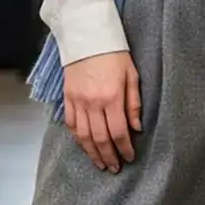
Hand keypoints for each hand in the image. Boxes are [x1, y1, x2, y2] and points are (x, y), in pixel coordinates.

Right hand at [63, 52, 141, 172]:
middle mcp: (93, 103)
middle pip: (100, 138)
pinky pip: (71, 124)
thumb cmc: (114, 53)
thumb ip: (134, 103)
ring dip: (92, 153)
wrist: (87, 36)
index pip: (119, 132)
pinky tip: (84, 146)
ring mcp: (78, 101)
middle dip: (108, 156)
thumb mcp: (132, 75)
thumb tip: (137, 128)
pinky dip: (77, 138)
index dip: (124, 148)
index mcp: (112, 97)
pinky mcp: (68, 97)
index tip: (129, 157)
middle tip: (114, 168)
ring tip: (100, 164)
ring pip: (83, 136)